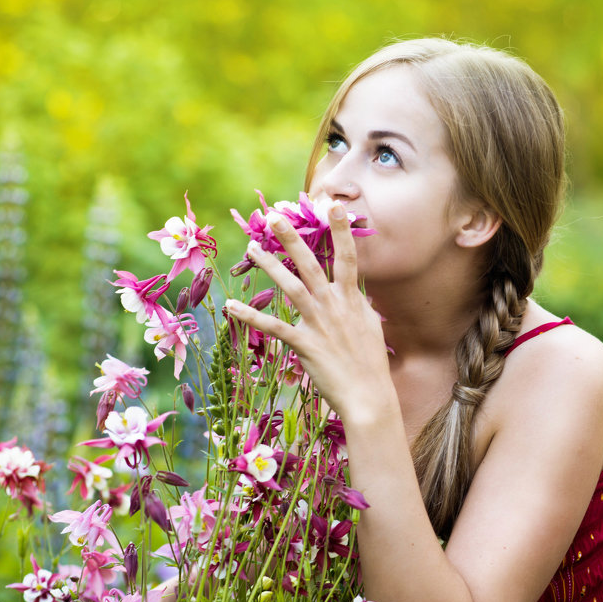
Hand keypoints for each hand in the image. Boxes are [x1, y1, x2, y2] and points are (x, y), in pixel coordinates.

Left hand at [225, 201, 392, 422]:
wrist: (369, 397)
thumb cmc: (370, 364)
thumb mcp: (370, 326)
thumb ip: (359, 304)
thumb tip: (356, 290)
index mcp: (351, 300)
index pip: (348, 257)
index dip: (340, 230)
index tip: (332, 204)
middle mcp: (334, 306)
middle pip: (312, 264)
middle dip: (293, 238)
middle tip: (274, 216)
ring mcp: (319, 323)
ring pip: (291, 287)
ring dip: (270, 266)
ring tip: (251, 247)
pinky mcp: (304, 344)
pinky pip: (274, 326)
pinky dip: (252, 316)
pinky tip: (231, 307)